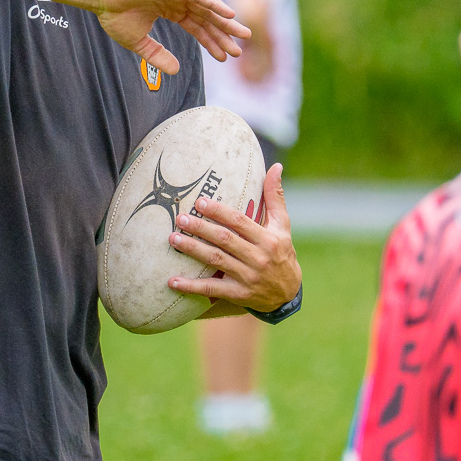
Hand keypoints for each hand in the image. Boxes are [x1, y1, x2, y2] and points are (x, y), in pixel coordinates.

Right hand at [93, 0, 249, 71]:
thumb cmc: (114, 14)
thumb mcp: (138, 42)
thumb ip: (157, 55)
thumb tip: (176, 70)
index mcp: (170, 10)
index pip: (197, 27)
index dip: (211, 42)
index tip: (224, 57)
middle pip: (206, 18)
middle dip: (224, 34)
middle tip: (240, 50)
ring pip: (207, 7)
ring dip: (225, 20)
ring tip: (243, 34)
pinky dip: (214, 3)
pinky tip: (228, 14)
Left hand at [166, 164, 299, 311]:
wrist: (288, 294)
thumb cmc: (281, 252)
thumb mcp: (283, 226)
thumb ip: (275, 197)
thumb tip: (276, 166)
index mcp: (268, 239)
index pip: (240, 222)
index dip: (219, 212)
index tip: (200, 202)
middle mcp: (258, 258)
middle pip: (225, 240)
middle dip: (201, 229)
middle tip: (180, 219)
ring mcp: (248, 278)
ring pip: (216, 261)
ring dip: (193, 250)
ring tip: (173, 239)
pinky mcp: (238, 294)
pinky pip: (212, 290)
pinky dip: (191, 287)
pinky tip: (172, 281)